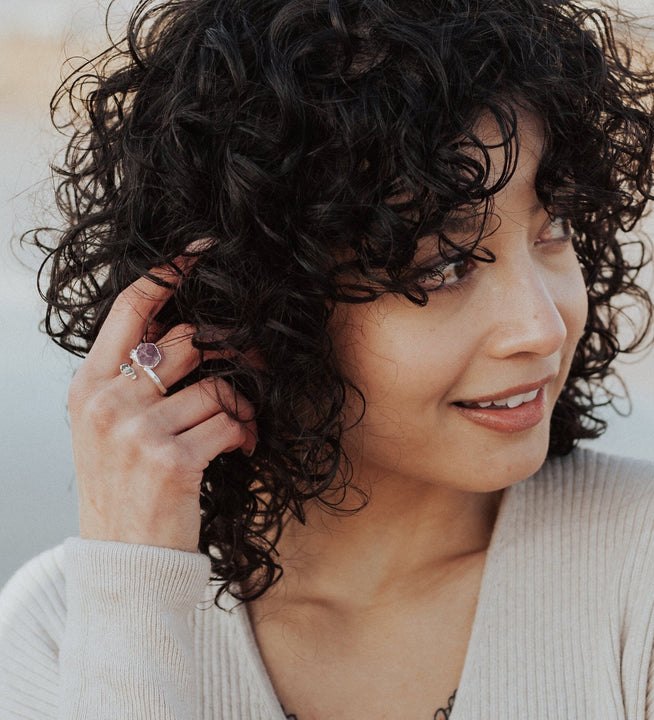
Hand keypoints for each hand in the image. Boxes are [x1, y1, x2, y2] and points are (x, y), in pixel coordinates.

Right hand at [67, 255, 256, 551]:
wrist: (122, 561)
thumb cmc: (124, 489)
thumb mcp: (109, 430)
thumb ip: (135, 382)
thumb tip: (187, 334)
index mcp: (88, 386)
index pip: (130, 310)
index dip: (170, 274)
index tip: (203, 253)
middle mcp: (106, 401)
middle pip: (191, 343)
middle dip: (234, 352)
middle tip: (254, 367)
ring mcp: (136, 430)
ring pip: (219, 387)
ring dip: (242, 409)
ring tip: (238, 430)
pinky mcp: (171, 460)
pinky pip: (230, 424)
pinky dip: (245, 436)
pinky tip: (239, 452)